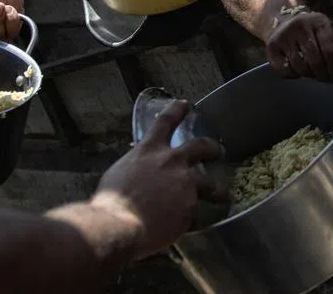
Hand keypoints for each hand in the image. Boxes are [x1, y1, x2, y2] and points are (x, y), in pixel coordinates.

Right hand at [87, 100, 224, 258]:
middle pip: (200, 146)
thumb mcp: (118, 175)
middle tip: (219, 150)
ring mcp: (185, 183)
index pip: (165, 121)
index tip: (185, 105)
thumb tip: (143, 177)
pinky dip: (189, 220)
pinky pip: (193, 214)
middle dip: (212, 147)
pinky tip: (187, 227)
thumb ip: (138, 169)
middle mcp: (171, 162)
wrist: (117, 226)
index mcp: (148, 151)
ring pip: (209, 184)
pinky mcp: (191, 206)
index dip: (177, 111)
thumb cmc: (109, 204)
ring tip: (223, 196)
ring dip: (218, 191)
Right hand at [266, 11, 332, 80]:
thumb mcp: (330, 33)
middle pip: (315, 60)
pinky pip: (285, 70)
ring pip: (300, 66)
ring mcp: (284, 35)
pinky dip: (294, 75)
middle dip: (323, 74)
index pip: (331, 49)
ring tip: (312, 72)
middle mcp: (301, 25)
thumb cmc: (314, 32)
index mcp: (320, 21)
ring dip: (309, 75)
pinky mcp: (271, 45)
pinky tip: (298, 70)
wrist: (284, 20)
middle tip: (325, 78)